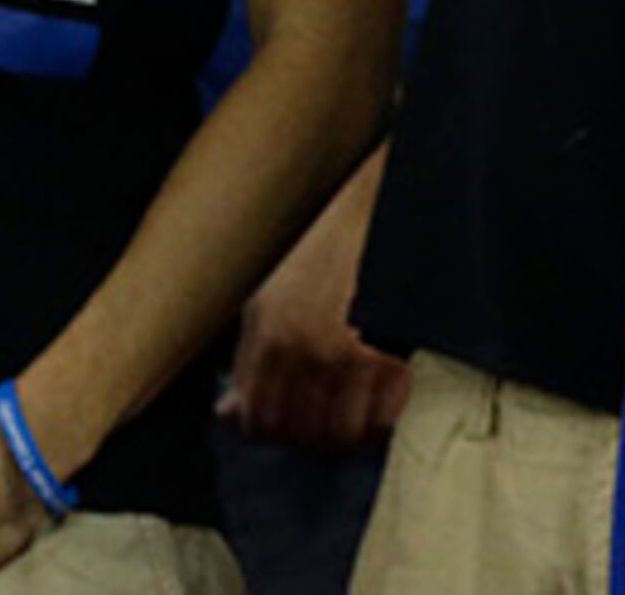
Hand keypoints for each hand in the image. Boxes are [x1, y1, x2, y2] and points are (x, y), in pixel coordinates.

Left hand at [221, 177, 409, 448]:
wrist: (378, 192)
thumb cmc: (323, 231)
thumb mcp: (267, 284)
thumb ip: (247, 352)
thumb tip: (229, 410)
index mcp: (270, 331)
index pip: (259, 420)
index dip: (268, 430)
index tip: (279, 424)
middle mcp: (306, 347)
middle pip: (301, 432)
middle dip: (307, 433)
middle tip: (317, 416)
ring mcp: (352, 352)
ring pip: (343, 431)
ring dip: (346, 430)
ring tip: (350, 410)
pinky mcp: (395, 349)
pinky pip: (385, 415)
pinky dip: (382, 419)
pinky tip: (380, 401)